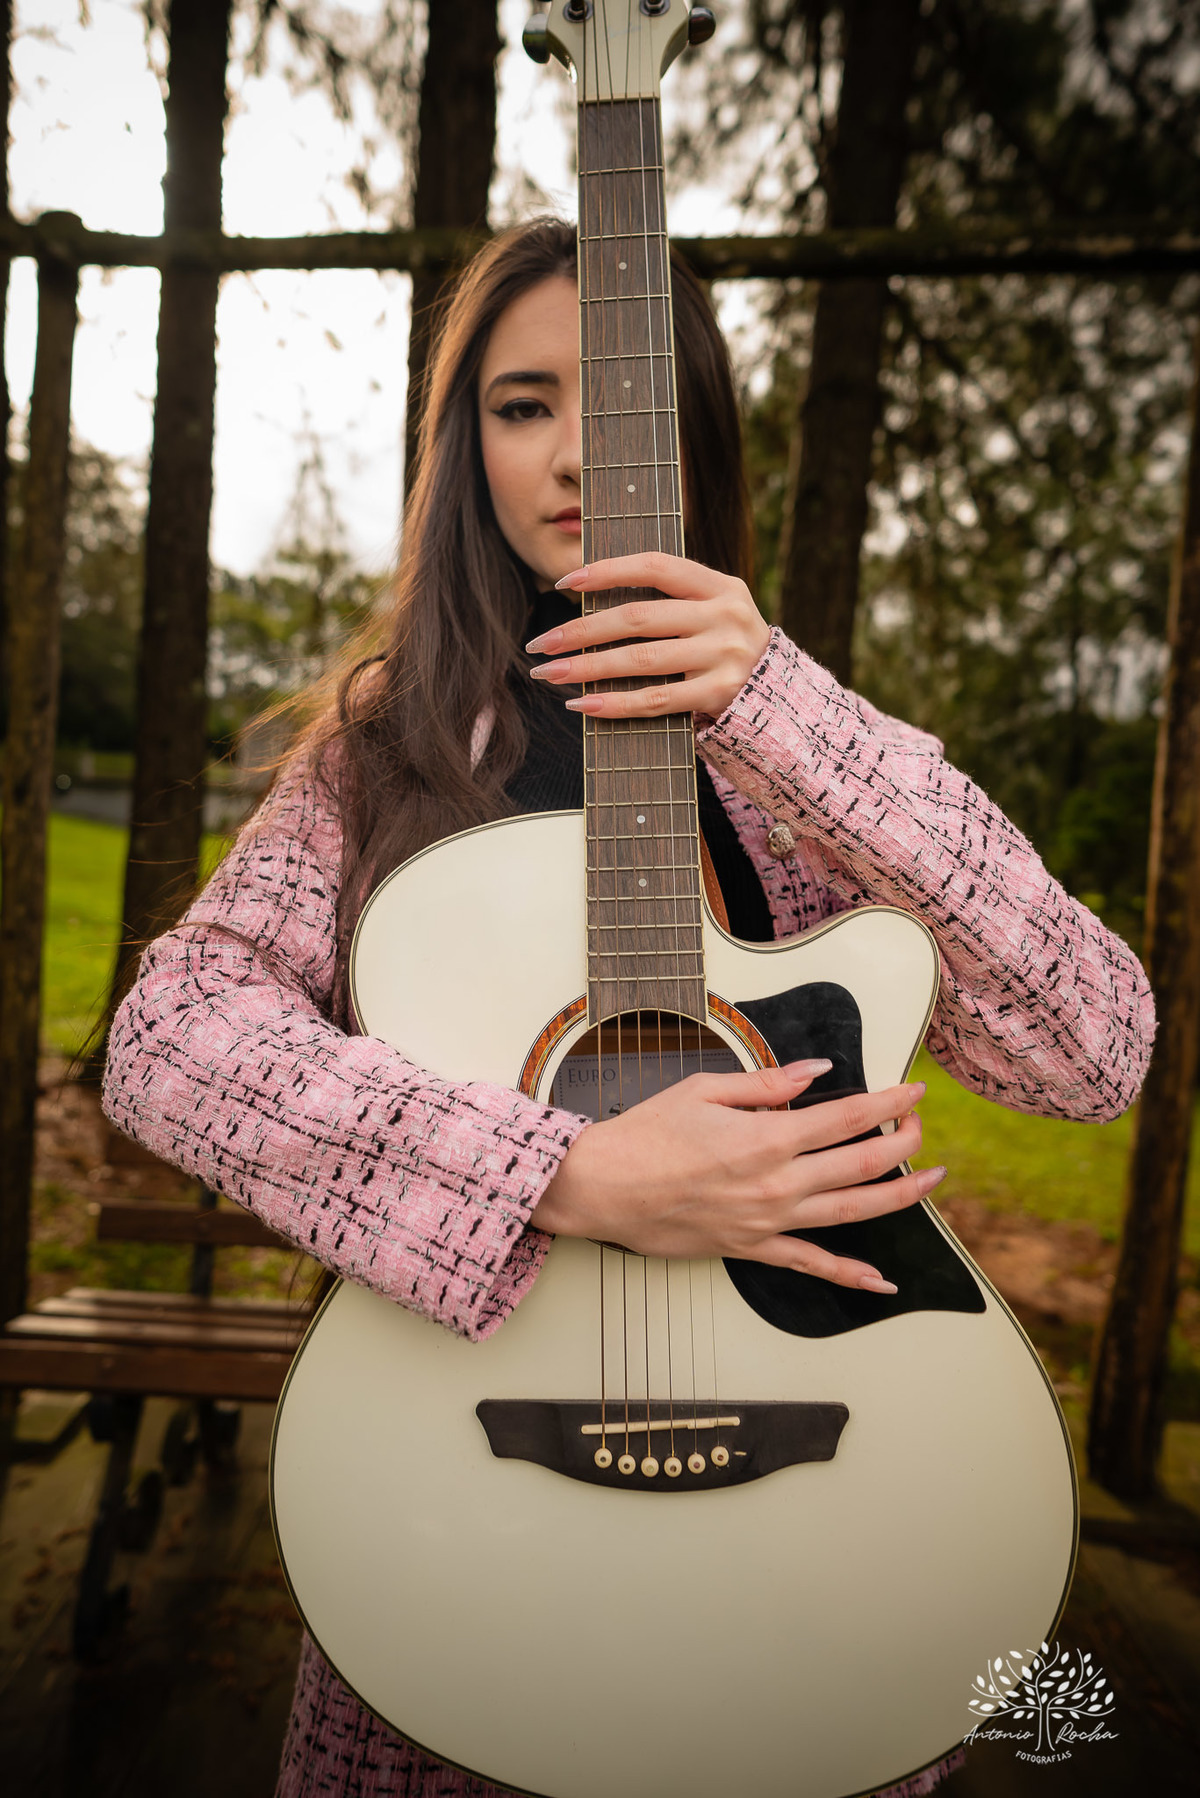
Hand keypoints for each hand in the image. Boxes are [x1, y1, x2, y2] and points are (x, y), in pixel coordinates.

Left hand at [525, 551, 771, 721]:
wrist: (779, 699)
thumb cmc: (725, 650)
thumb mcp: (712, 612)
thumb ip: (668, 601)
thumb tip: (588, 599)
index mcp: (721, 585)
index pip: (655, 566)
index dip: (607, 570)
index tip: (565, 582)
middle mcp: (725, 616)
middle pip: (638, 618)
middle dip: (581, 630)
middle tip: (541, 642)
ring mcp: (724, 656)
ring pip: (641, 660)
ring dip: (587, 667)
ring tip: (550, 672)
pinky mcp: (719, 694)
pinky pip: (656, 700)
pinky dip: (614, 703)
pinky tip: (582, 704)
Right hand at [532, 1061, 944, 1292]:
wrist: (602, 1188)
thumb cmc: (645, 1134)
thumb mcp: (704, 1089)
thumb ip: (768, 1083)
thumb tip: (817, 1073)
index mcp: (767, 1138)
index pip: (849, 1117)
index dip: (890, 1102)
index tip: (913, 1091)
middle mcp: (778, 1183)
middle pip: (863, 1162)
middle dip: (903, 1141)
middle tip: (920, 1124)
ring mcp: (768, 1221)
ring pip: (852, 1212)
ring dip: (900, 1197)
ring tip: (931, 1182)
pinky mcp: (752, 1248)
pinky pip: (811, 1265)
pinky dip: (851, 1275)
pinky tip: (881, 1280)